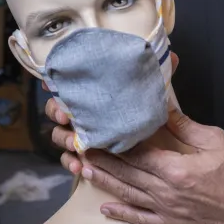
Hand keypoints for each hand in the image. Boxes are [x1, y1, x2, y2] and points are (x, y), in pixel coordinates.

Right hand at [44, 53, 181, 175]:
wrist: (156, 143)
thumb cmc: (143, 108)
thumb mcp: (150, 91)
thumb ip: (156, 75)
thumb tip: (172, 57)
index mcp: (92, 91)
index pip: (67, 82)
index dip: (55, 82)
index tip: (51, 83)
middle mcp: (82, 110)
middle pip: (57, 108)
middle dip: (57, 111)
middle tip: (66, 116)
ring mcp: (80, 133)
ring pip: (60, 135)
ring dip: (64, 139)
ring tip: (76, 144)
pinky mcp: (84, 154)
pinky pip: (70, 159)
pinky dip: (70, 162)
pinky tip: (78, 166)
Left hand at [83, 111, 223, 223]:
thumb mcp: (215, 140)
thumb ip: (185, 127)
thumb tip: (164, 109)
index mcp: (175, 170)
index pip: (136, 154)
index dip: (113, 144)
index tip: (96, 134)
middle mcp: (166, 192)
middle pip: (126, 174)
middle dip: (102, 160)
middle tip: (79, 149)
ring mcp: (167, 210)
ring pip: (129, 195)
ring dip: (105, 183)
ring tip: (84, 171)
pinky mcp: (173, 223)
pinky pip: (142, 220)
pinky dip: (123, 215)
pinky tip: (106, 210)